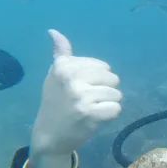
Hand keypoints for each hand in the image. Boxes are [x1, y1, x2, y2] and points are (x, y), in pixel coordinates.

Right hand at [28, 29, 121, 167]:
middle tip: (88, 101)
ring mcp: (81, 96)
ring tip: (92, 110)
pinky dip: (110, 116)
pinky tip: (96, 119)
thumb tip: (54, 31)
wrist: (49, 135)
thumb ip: (61, 54)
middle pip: (112, 78)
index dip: (98, 80)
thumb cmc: (55, 103)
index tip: (81, 89)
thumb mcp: (55, 75)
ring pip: (116, 94)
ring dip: (108, 104)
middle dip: (105, 91)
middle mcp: (71, 78)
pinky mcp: (90, 114)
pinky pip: (116, 109)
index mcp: (64, 66)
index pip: (102, 66)